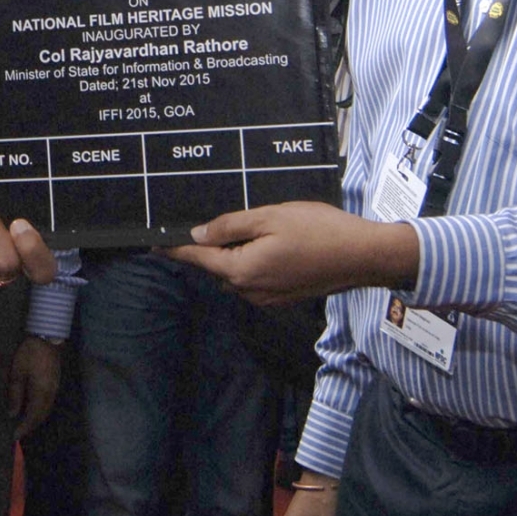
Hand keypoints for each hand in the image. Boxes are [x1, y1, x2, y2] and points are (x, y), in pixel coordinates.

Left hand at [8, 336, 62, 438]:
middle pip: (41, 416)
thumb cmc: (29, 354)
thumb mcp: (17, 373)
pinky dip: (41, 411)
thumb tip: (12, 414)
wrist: (47, 337)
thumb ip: (15, 394)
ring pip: (46, 410)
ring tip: (24, 424)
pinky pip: (49, 403)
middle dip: (31, 426)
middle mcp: (51, 394)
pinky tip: (33, 409)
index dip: (24, 428)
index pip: (33, 417)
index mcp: (41, 393)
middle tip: (19, 433)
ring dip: (36, 419)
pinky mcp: (55, 384)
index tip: (15, 436)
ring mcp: (55, 389)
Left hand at [163, 201, 418, 305]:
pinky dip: (253, 263)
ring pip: (237, 274)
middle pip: (217, 267)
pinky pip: (255, 279)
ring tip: (252, 228)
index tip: (152, 244)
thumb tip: (198, 235)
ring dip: (235, 255)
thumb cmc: (318, 231)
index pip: (198, 259)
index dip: (175, 250)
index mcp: (242, 271)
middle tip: (218, 221)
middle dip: (212, 247)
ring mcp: (269, 298)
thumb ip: (230, 226)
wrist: (364, 255)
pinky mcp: (284, 297)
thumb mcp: (268, 217)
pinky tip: (269, 243)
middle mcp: (251, 291)